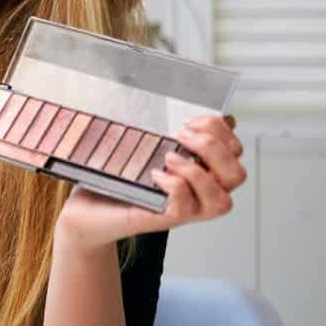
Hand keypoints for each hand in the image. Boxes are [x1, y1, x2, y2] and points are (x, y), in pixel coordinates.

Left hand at [54, 114, 246, 248]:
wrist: (87, 209)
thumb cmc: (118, 174)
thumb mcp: (147, 144)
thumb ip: (172, 130)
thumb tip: (190, 106)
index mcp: (204, 169)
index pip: (236, 150)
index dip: (221, 129)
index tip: (187, 120)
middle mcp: (201, 192)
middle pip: (237, 174)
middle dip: (214, 147)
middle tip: (179, 135)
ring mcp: (186, 209)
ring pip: (222, 201)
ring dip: (198, 171)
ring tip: (168, 156)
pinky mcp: (164, 219)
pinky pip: (185, 208)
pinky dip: (172, 186)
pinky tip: (153, 175)